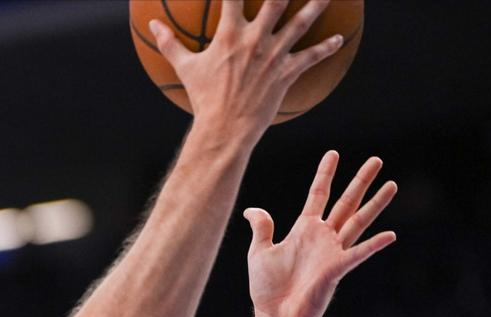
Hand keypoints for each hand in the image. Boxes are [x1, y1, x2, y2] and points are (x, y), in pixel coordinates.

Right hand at [149, 0, 344, 139]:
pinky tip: (338, 39)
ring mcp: (273, 55)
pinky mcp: (286, 73)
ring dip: (317, 4)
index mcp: (229, 34)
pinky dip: (325, 48)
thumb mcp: (185, 68)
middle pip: (276, 0)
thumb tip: (152, 24)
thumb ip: (170, 43)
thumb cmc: (203, 99)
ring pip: (301, 22)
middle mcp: (255, 39)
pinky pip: (310, 57)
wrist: (224, 129)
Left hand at [244, 151, 397, 316]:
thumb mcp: (260, 252)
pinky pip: (358, 254)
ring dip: (375, 203)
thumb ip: (261, 228)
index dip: (326, 174)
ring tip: (392, 184)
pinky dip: (374, 245)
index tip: (334, 153)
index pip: (318, 194)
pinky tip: (391, 235)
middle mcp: (323, 237)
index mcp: (304, 230)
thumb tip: (251, 210)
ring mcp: (332, 252)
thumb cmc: (268, 289)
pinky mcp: (336, 269)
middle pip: (346, 202)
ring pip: (358, 221)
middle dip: (360, 181)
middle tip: (377, 160)